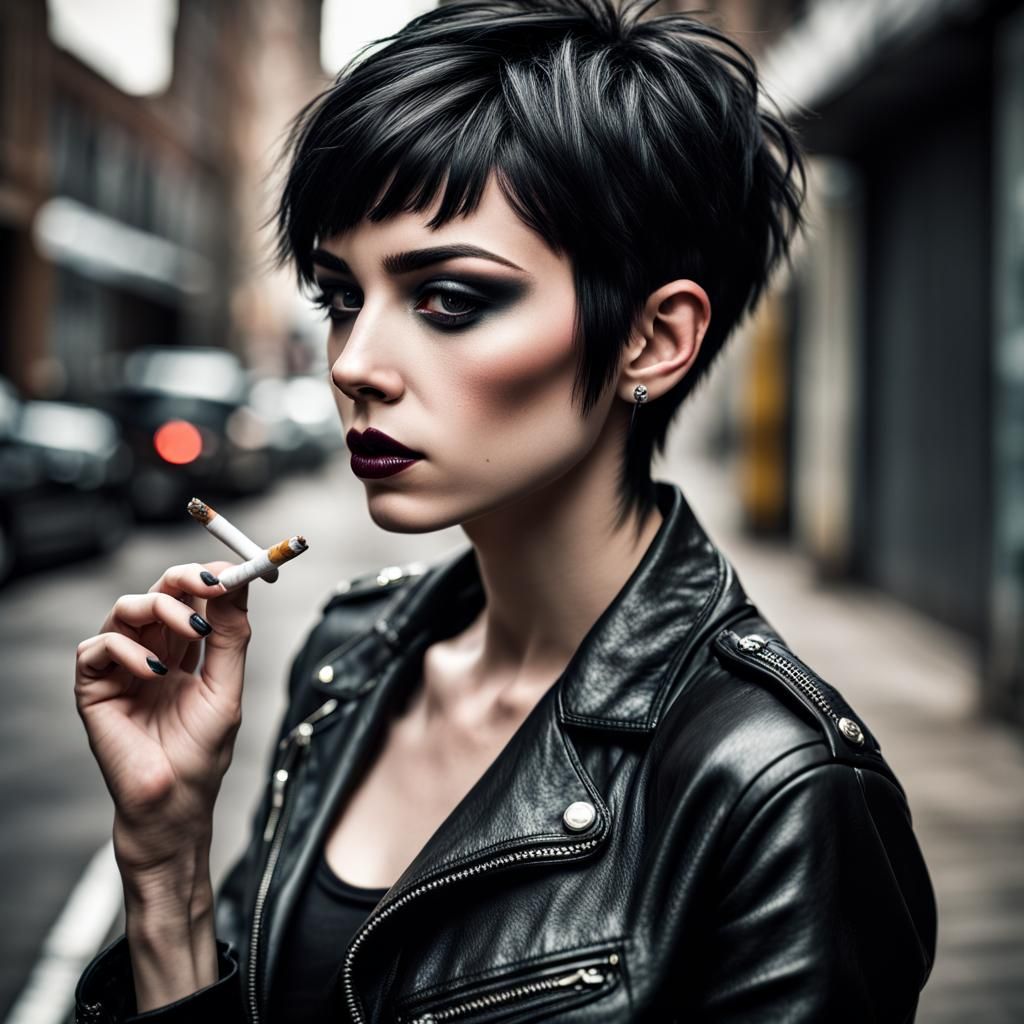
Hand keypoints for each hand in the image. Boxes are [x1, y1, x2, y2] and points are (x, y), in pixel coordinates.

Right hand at [74, 561, 250, 875]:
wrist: (174, 806)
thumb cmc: (201, 754)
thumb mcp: (226, 688)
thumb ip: (231, 637)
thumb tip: (238, 585)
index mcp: (183, 652)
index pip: (191, 598)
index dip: (208, 579)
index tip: (234, 571)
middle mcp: (150, 652)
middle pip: (158, 593)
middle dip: (184, 580)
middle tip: (210, 582)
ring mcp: (120, 668)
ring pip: (125, 609)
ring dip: (161, 607)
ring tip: (193, 630)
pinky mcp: (94, 689)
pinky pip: (97, 647)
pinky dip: (127, 649)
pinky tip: (156, 670)